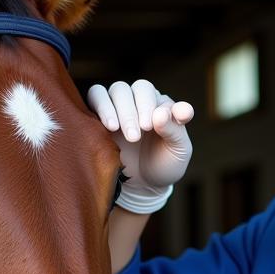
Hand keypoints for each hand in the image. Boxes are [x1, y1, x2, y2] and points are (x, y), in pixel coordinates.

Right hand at [86, 79, 193, 213]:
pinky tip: (110, 127)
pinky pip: (96, 96)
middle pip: (138, 89)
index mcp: (162, 106)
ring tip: (122, 133)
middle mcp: (142, 101)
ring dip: (121, 110)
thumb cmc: (165, 164)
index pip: (159, 96)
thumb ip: (174, 130)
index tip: (156, 124)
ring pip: (118, 90)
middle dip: (137, 111)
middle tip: (136, 137)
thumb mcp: (179, 150)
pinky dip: (102, 106)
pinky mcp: (101, 114)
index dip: (155, 106)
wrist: (144, 184)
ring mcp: (121, 106)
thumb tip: (159, 113)